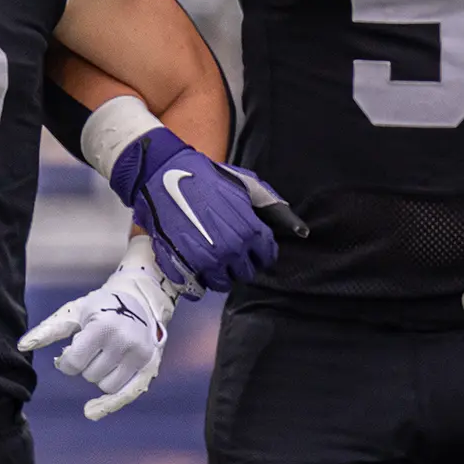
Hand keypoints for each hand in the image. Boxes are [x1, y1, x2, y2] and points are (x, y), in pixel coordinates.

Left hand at [19, 243, 178, 419]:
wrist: (140, 300)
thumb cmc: (100, 306)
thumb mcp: (73, 313)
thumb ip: (49, 330)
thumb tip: (22, 346)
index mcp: (103, 327)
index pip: (74, 362)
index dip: (66, 362)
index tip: (69, 352)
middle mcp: (125, 343)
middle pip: (90, 376)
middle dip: (86, 366)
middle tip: (93, 349)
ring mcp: (140, 356)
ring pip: (107, 387)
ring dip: (99, 377)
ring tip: (104, 358)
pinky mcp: (150, 367)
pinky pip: (128, 395)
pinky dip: (109, 404)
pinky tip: (92, 411)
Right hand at [109, 126, 294, 294]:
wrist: (163, 175)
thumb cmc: (206, 178)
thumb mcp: (247, 185)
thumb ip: (273, 207)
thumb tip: (299, 229)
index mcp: (250, 232)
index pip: (266, 258)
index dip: (259, 252)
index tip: (251, 246)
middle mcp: (231, 251)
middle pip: (245, 274)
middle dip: (240, 263)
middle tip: (228, 249)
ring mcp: (205, 260)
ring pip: (221, 283)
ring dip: (219, 273)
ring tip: (210, 256)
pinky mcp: (181, 264)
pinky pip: (196, 287)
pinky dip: (196, 280)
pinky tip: (194, 265)